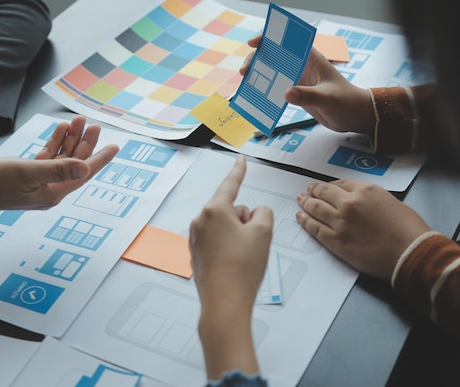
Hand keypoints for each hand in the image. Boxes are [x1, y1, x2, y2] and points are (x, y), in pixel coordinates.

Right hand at [0, 116, 118, 226]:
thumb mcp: (29, 173)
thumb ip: (58, 169)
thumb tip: (85, 167)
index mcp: (54, 192)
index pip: (84, 173)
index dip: (100, 158)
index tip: (115, 146)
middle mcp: (51, 188)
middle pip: (75, 163)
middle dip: (85, 143)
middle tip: (94, 125)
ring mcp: (41, 182)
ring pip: (63, 157)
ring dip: (70, 139)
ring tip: (77, 121)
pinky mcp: (30, 174)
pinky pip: (49, 156)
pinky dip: (55, 142)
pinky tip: (60, 129)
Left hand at [190, 154, 272, 378]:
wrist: (224, 303)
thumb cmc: (242, 267)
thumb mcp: (263, 233)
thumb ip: (262, 213)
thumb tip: (253, 215)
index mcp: (214, 210)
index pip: (230, 184)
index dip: (239, 170)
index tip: (240, 158)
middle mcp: (200, 220)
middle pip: (232, 210)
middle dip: (245, 222)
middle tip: (252, 245)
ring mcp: (196, 238)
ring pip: (226, 227)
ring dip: (238, 236)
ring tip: (242, 258)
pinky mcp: (196, 253)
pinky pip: (219, 242)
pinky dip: (229, 248)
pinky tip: (233, 266)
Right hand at [240, 35, 374, 133]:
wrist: (353, 117)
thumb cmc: (346, 102)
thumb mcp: (327, 98)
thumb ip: (308, 96)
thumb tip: (285, 94)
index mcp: (311, 58)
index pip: (287, 42)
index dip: (269, 38)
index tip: (253, 43)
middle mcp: (302, 65)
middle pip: (274, 56)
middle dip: (257, 60)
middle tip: (244, 71)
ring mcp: (298, 79)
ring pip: (272, 71)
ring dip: (258, 74)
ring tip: (245, 81)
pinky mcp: (296, 92)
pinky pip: (276, 88)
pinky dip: (264, 89)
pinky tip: (254, 95)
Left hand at [296, 179, 430, 280]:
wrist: (410, 253)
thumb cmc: (409, 230)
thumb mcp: (392, 202)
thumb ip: (371, 199)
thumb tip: (359, 203)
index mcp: (365, 190)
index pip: (340, 184)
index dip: (329, 185)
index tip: (323, 187)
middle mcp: (349, 203)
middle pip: (324, 193)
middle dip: (313, 191)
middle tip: (306, 191)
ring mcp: (339, 222)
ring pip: (315, 208)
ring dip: (305, 203)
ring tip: (299, 200)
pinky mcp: (335, 241)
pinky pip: (314, 228)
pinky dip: (305, 221)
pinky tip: (300, 217)